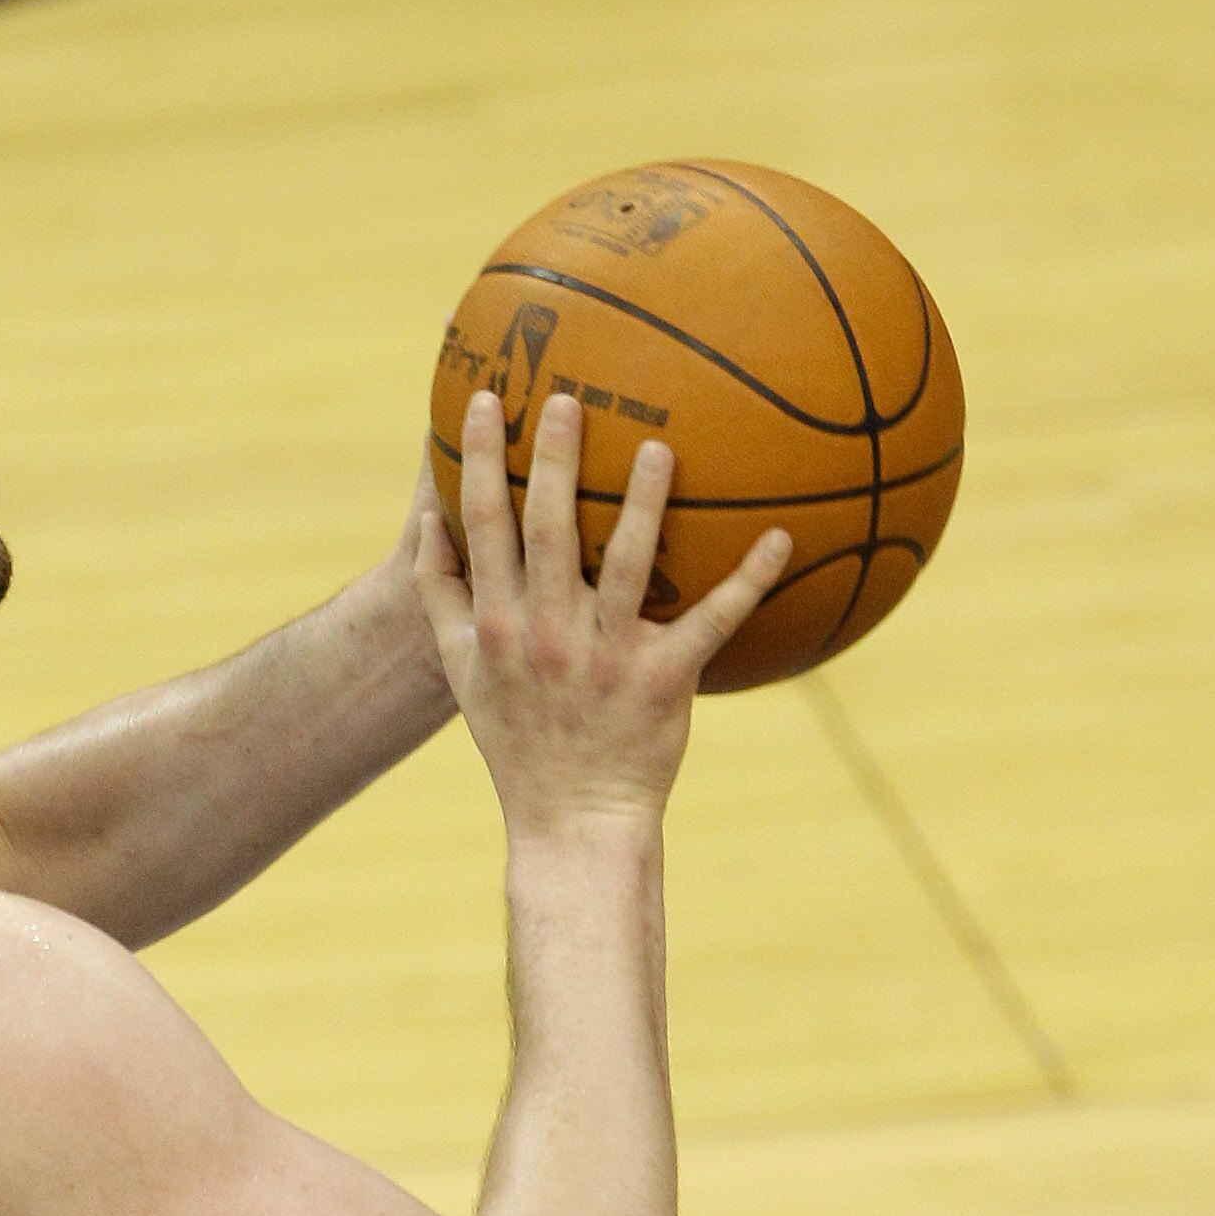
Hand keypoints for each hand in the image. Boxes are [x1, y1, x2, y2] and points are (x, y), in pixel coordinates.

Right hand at [412, 391, 789, 826]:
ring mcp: (606, 657)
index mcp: (499, 625)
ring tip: (657, 446)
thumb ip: (443, 597)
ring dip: (642, 502)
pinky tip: (782, 537)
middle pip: (546, 530)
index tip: (484, 398)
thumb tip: (432, 521)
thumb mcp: (463, 672)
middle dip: (552, 459)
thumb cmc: (518, 738)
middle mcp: (547, 634)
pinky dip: (750, 580)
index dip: (479, 460)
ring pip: (624, 564)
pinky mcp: (664, 680)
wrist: (572, 819)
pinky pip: (713, 621)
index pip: (483, 527)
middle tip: (566, 397)